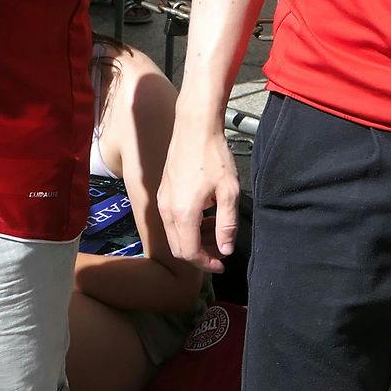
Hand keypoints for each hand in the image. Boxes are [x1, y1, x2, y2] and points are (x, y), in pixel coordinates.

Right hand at [158, 124, 239, 273]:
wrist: (194, 126)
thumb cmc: (213, 156)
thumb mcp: (228, 191)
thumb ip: (227, 224)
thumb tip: (225, 249)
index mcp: (183, 214)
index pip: (189, 253)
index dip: (206, 264)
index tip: (222, 264)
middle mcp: (167, 210)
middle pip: (179, 248)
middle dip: (199, 254)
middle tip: (220, 250)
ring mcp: (162, 200)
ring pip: (174, 234)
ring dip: (193, 239)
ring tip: (215, 230)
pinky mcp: (163, 191)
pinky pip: (171, 219)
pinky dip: (186, 226)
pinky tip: (205, 213)